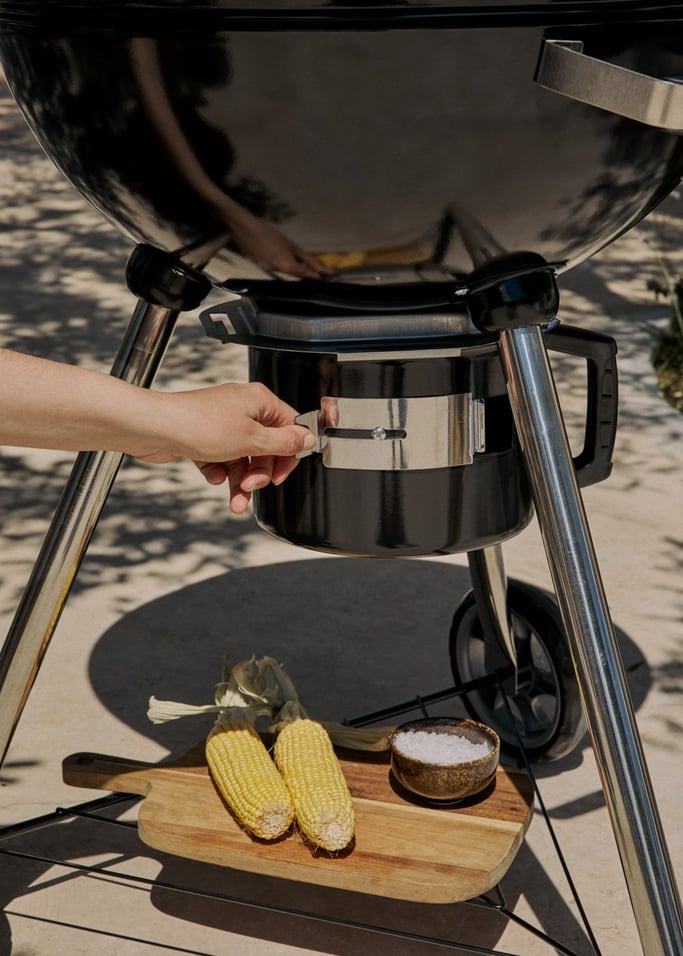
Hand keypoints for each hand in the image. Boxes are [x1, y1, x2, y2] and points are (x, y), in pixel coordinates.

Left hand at [139, 381, 314, 513]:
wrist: (155, 428)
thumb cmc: (198, 424)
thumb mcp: (251, 439)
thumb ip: (283, 443)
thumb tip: (308, 439)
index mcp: (259, 401)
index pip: (289, 428)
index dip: (287, 455)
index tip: (280, 474)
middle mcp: (243, 410)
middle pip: (265, 448)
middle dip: (259, 474)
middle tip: (251, 486)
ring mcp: (223, 424)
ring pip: (243, 458)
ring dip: (241, 482)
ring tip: (234, 500)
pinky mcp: (205, 437)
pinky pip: (222, 460)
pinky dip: (219, 472)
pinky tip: (212, 475)